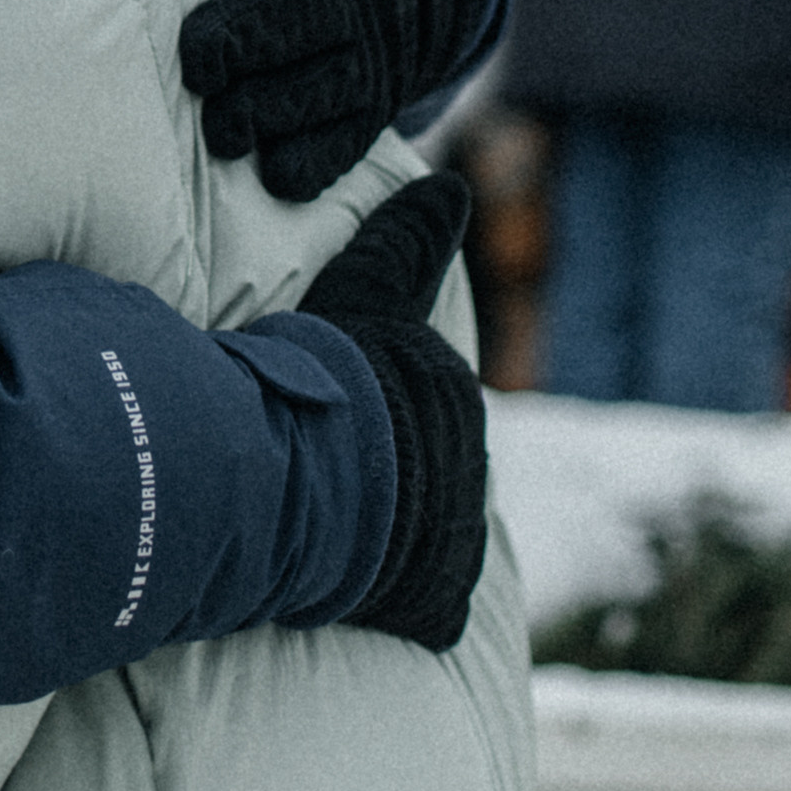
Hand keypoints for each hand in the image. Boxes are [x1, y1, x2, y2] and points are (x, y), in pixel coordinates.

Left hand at [143, 0, 491, 200]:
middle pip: (284, 17)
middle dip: (227, 41)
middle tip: (191, 54)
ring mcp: (367, 46)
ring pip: (307, 88)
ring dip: (254, 112)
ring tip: (215, 115)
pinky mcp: (372, 102)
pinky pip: (337, 146)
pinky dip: (299, 160)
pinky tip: (261, 158)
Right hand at [301, 172, 485, 652]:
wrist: (320, 475)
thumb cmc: (339, 375)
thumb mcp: (368, 289)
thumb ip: (406, 239)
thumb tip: (452, 183)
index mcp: (455, 401)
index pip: (422, 405)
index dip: (376, 410)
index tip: (341, 417)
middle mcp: (470, 473)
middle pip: (426, 472)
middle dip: (389, 475)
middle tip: (327, 475)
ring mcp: (457, 545)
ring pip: (422, 538)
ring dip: (387, 538)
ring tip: (325, 532)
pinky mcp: (436, 607)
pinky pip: (418, 606)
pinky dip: (392, 602)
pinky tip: (348, 593)